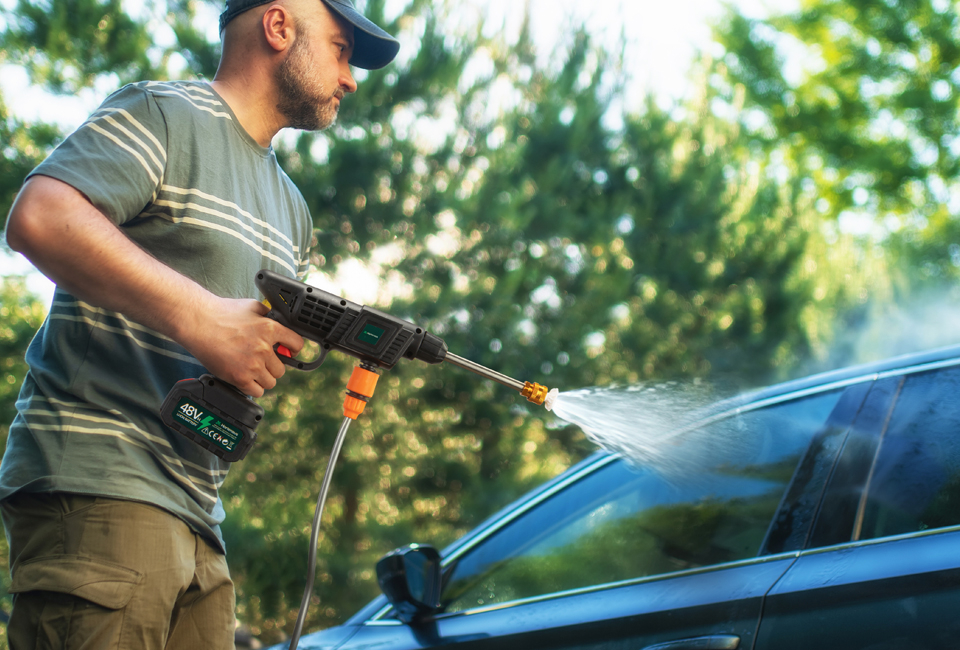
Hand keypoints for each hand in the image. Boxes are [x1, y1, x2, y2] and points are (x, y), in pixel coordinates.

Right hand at [181, 298, 304, 396]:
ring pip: (271, 382)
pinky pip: (257, 392)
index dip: (293, 348)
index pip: (297, 344)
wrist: (198, 322)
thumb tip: (279, 321)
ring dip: (263, 378)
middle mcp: (264, 349)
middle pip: (282, 369)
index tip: (288, 351)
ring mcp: (252, 365)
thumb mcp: (252, 306)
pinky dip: (252, 387)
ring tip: (251, 370)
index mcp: (270, 329)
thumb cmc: (222, 312)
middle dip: (272, 366)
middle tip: (261, 361)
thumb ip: (268, 315)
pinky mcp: (240, 378)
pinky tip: (245, 378)